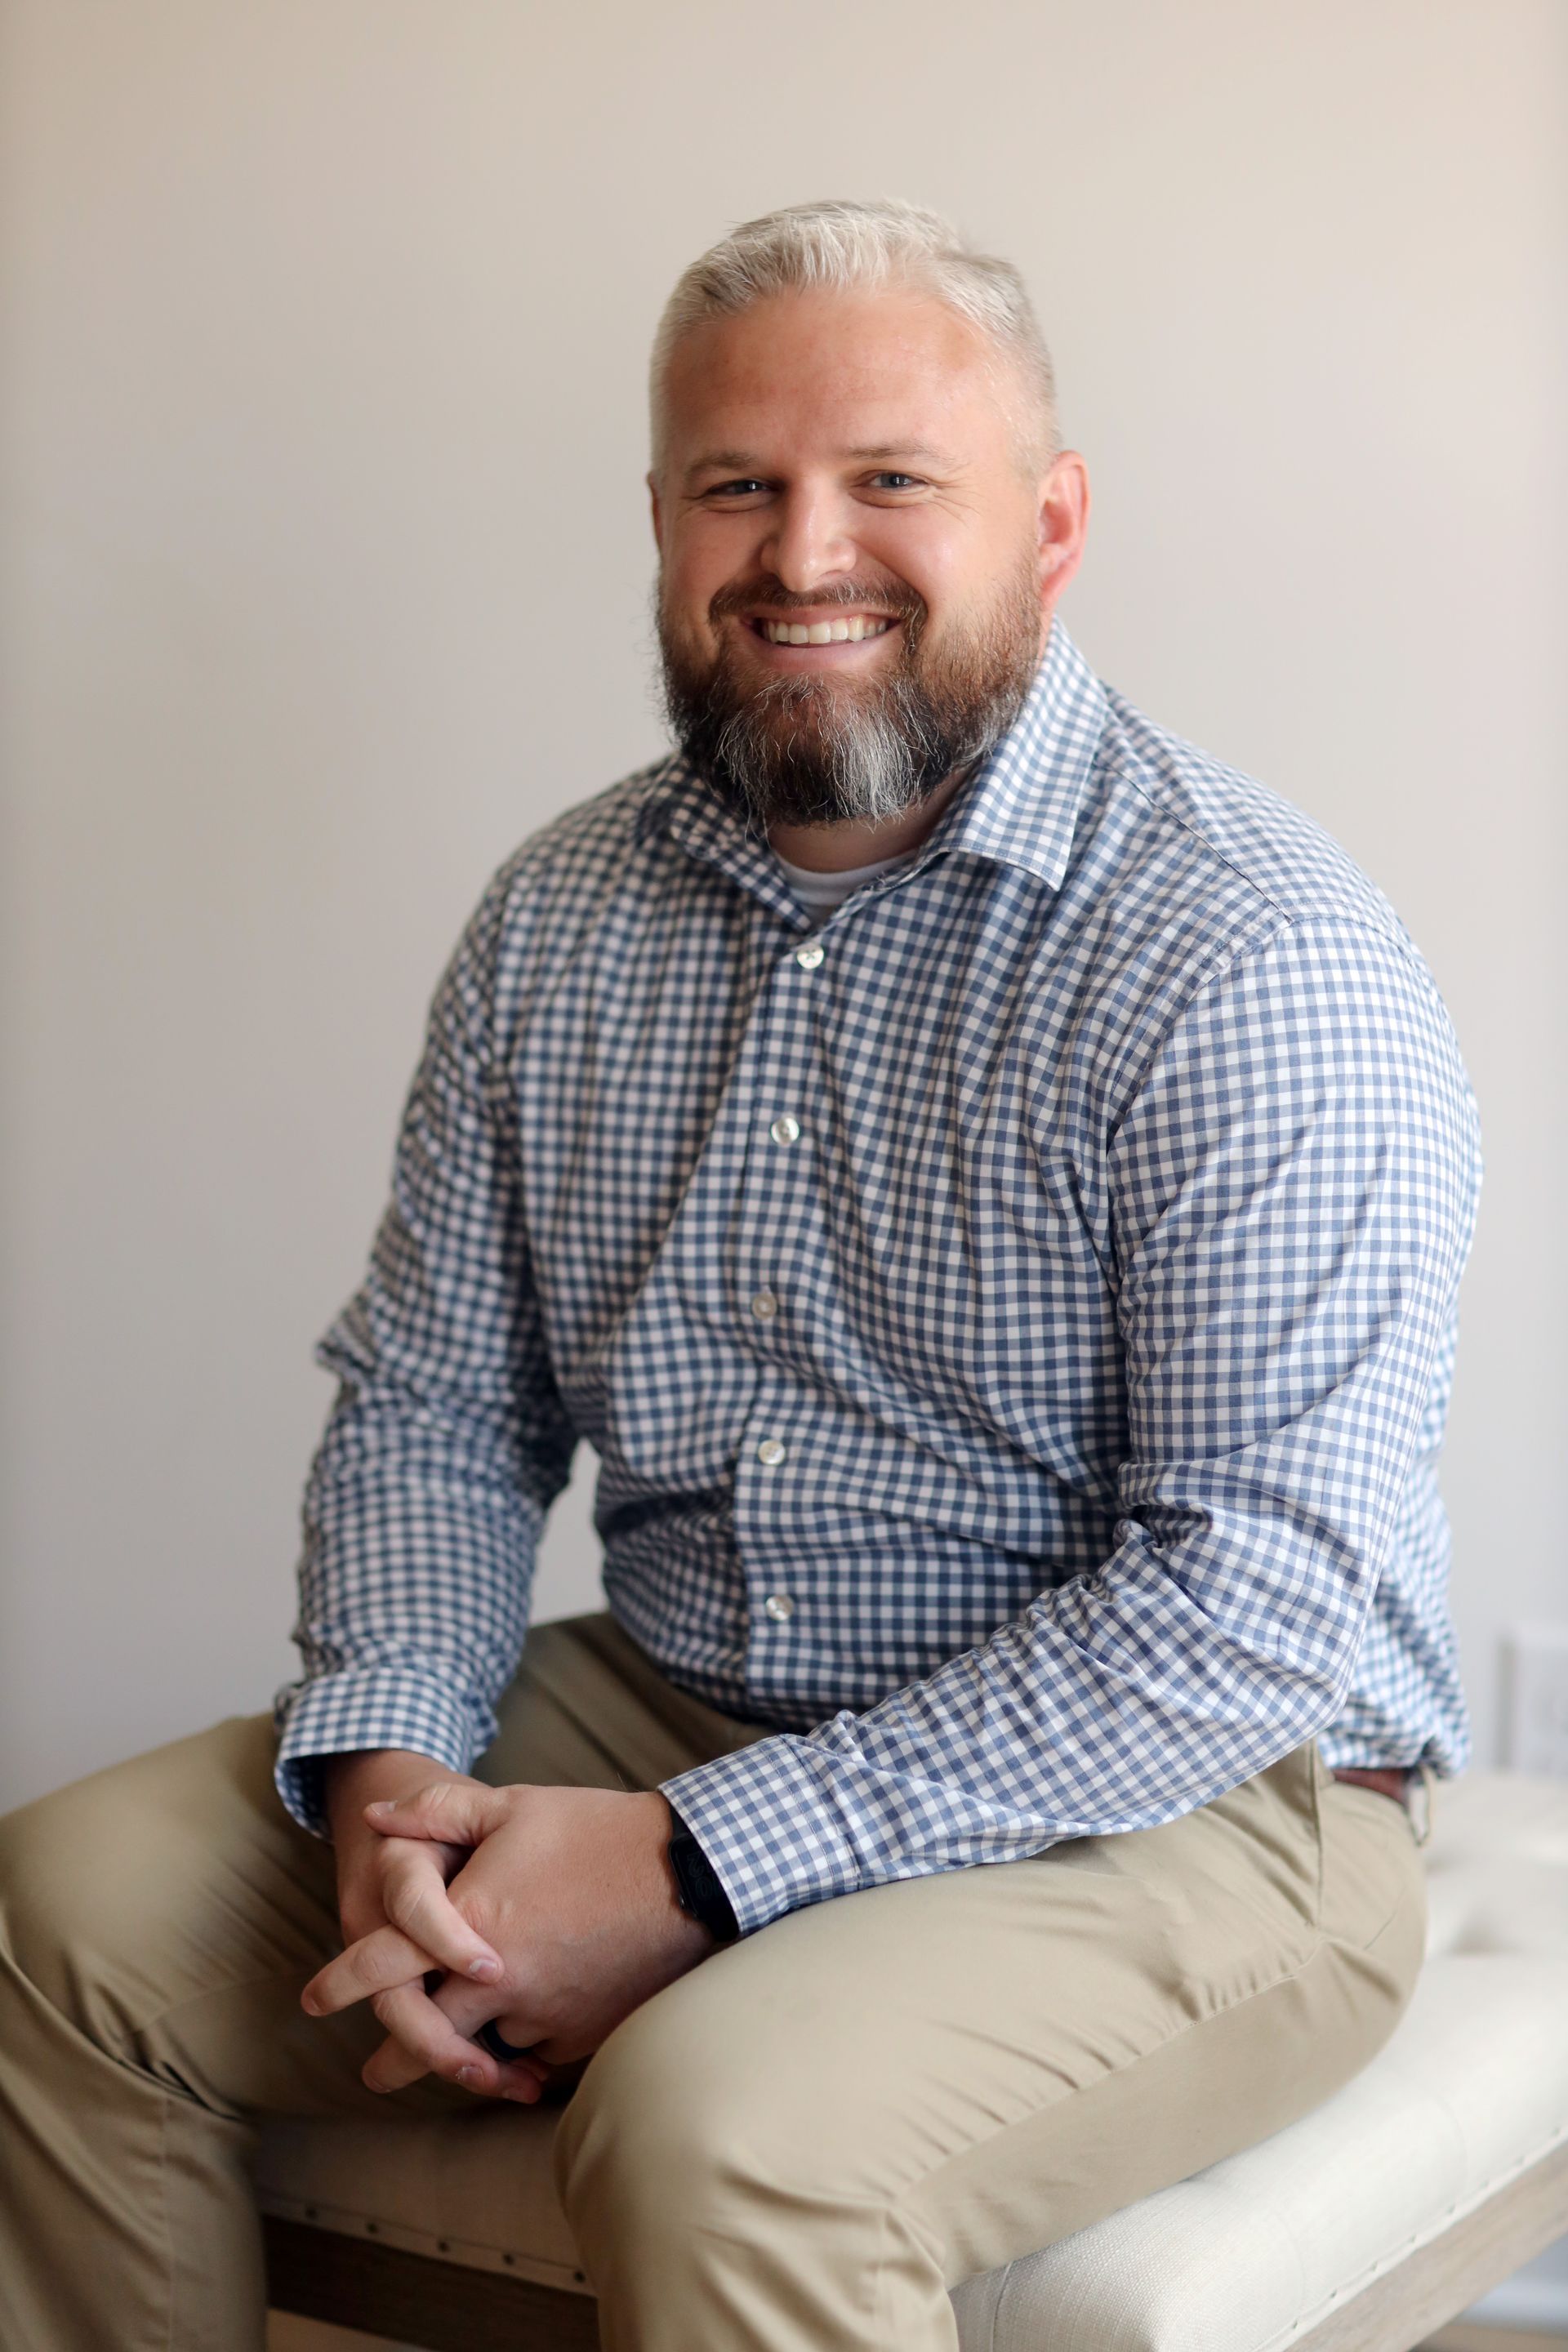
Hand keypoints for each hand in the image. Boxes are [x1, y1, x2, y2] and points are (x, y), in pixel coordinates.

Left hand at [302, 1782, 713, 2094]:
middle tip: (376, 2072)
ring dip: (474, 2042)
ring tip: (471, 2035)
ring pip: (486, 2045)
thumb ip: (435, 1812)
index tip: (312, 2002)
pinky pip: (538, 2051)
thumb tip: (376, 1819)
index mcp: (470, 1923)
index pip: (382, 1967)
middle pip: (421, 2040)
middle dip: (394, 2059)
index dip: (339, 1985)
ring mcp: (542, 2014)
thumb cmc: (596, 1830)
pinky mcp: (583, 2034)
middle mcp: (497, 1982)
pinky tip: (533, 2022)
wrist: (688, 1873)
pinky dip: (528, 2043)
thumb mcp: (511, 1805)